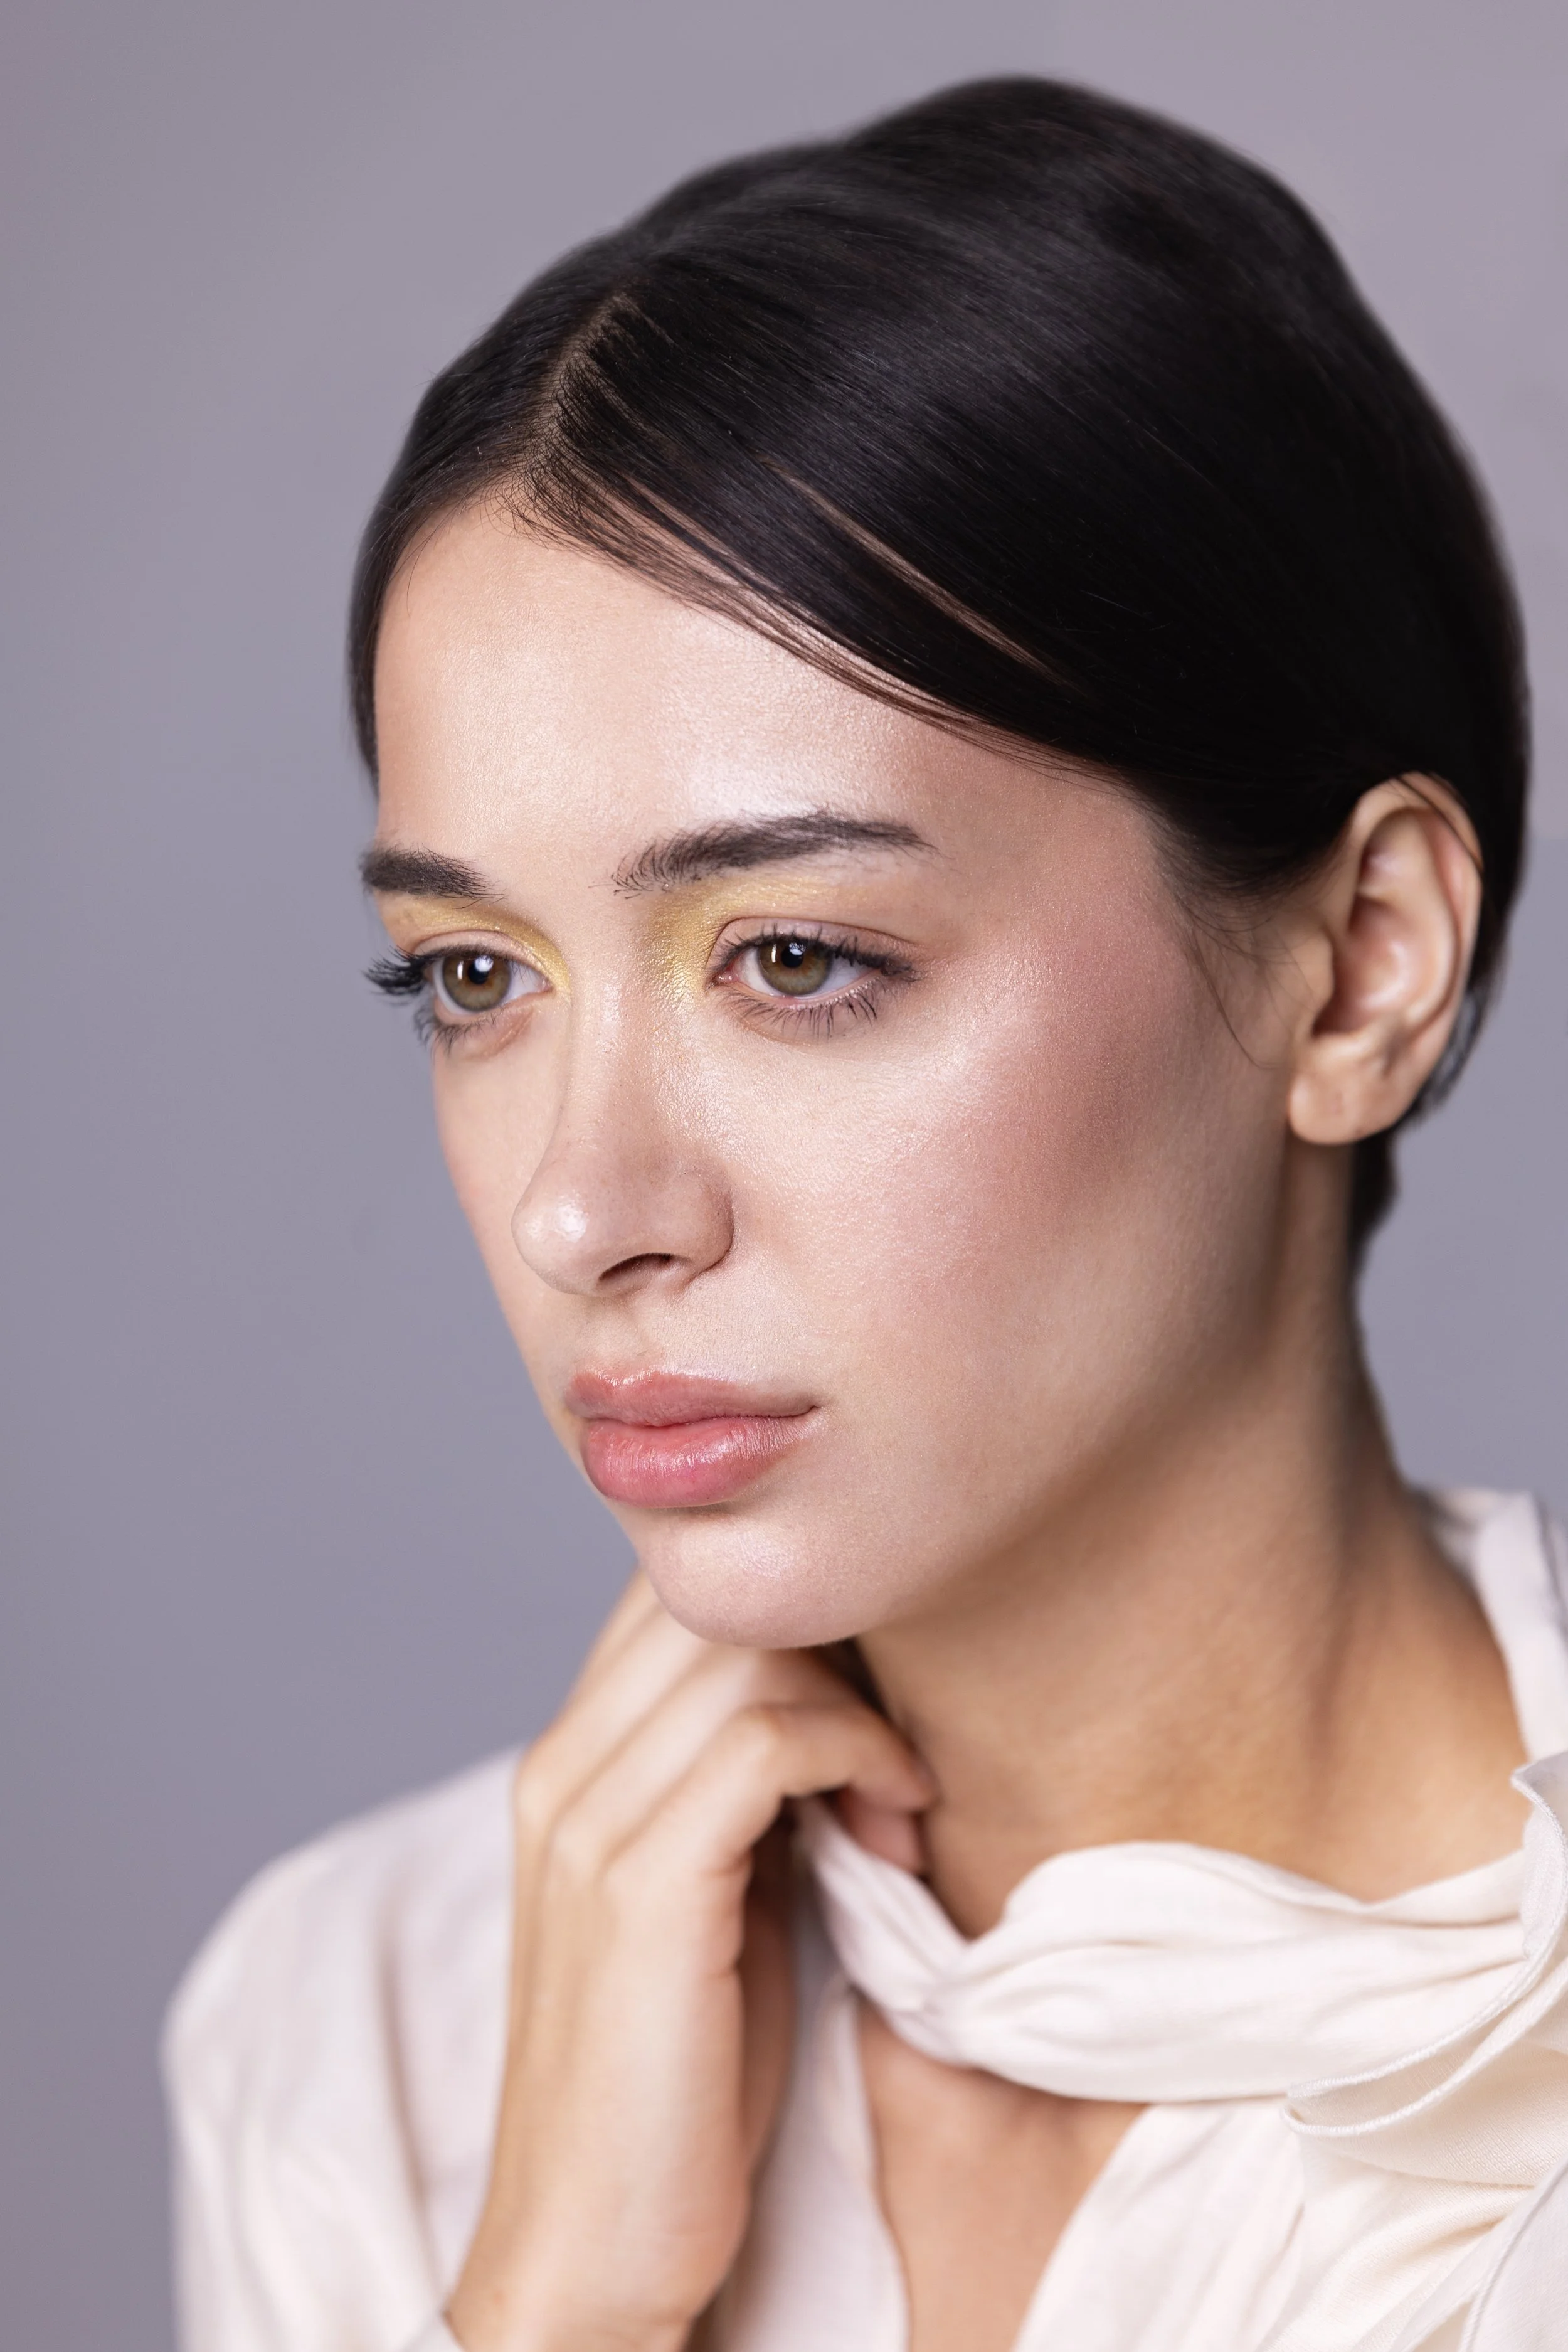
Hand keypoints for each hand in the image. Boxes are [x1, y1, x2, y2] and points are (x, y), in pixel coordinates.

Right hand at [444, 1574, 932, 2351]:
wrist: (592, 2251)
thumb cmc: (679, 2083)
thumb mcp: (714, 1899)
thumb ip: (738, 1792)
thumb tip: (835, 1701)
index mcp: (568, 1764)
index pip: (675, 1595)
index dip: (797, 1613)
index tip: (878, 1694)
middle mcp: (561, 1769)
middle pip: (716, 1604)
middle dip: (839, 1647)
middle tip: (902, 1746)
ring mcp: (587, 1821)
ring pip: (747, 1655)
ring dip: (861, 1708)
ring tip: (900, 1804)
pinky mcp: (639, 1885)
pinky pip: (766, 1741)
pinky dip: (858, 1753)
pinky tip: (894, 1819)